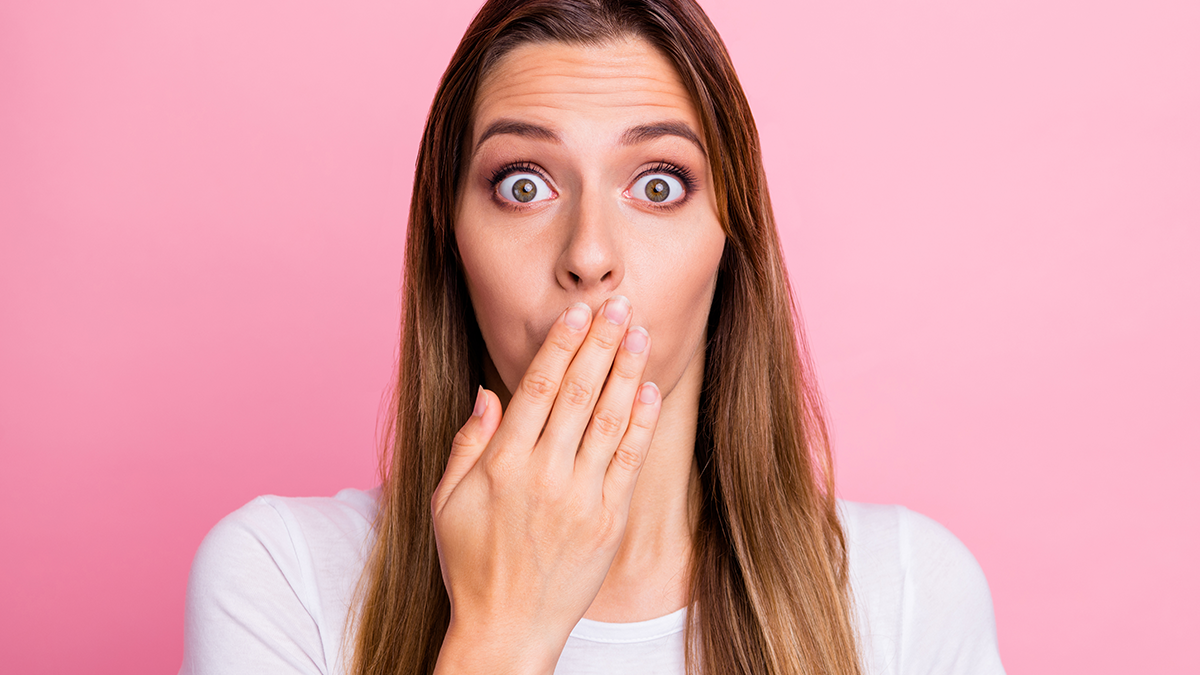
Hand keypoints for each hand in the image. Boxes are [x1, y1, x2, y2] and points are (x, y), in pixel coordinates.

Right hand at [431, 296, 660, 672]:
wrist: (506, 630)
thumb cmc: (470, 565)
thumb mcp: (447, 503)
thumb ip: (466, 445)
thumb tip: (487, 393)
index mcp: (502, 465)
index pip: (536, 388)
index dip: (561, 345)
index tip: (578, 311)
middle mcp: (543, 475)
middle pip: (578, 394)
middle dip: (601, 344)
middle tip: (621, 304)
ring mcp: (580, 499)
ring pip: (608, 421)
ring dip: (626, 372)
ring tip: (642, 333)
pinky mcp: (608, 522)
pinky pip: (629, 462)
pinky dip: (640, 424)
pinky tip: (649, 390)